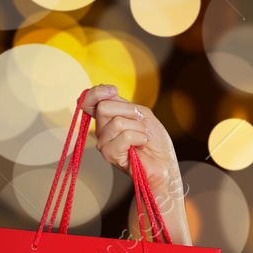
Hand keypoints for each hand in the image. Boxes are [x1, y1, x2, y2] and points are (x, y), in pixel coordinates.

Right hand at [79, 84, 188, 239]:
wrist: (165, 162)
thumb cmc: (154, 140)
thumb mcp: (140, 113)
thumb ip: (122, 103)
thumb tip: (108, 92)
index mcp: (106, 119)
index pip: (87, 101)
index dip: (96, 92)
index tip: (113, 90)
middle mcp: (100, 131)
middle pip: (103, 108)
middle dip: (129, 111)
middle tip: (141, 122)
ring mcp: (103, 144)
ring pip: (117, 123)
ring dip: (139, 128)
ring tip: (144, 137)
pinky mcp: (111, 155)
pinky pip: (125, 136)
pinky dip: (140, 137)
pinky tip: (142, 145)